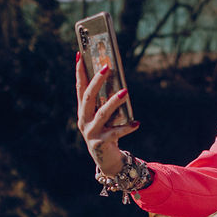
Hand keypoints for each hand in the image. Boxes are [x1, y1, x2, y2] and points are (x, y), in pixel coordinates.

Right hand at [75, 52, 137, 174]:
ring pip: (102, 113)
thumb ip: (106, 103)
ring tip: (126, 91)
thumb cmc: (107, 134)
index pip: (80, 88)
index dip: (79, 72)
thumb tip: (118, 83)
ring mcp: (91, 132)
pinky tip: (137, 122)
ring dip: (114, 101)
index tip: (79, 55)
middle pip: (88, 97)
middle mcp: (83, 120)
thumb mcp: (104, 117)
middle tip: (107, 68)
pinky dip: (127, 127)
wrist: (106, 162)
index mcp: (82, 111)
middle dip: (96, 81)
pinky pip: (116, 132)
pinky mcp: (101, 143)